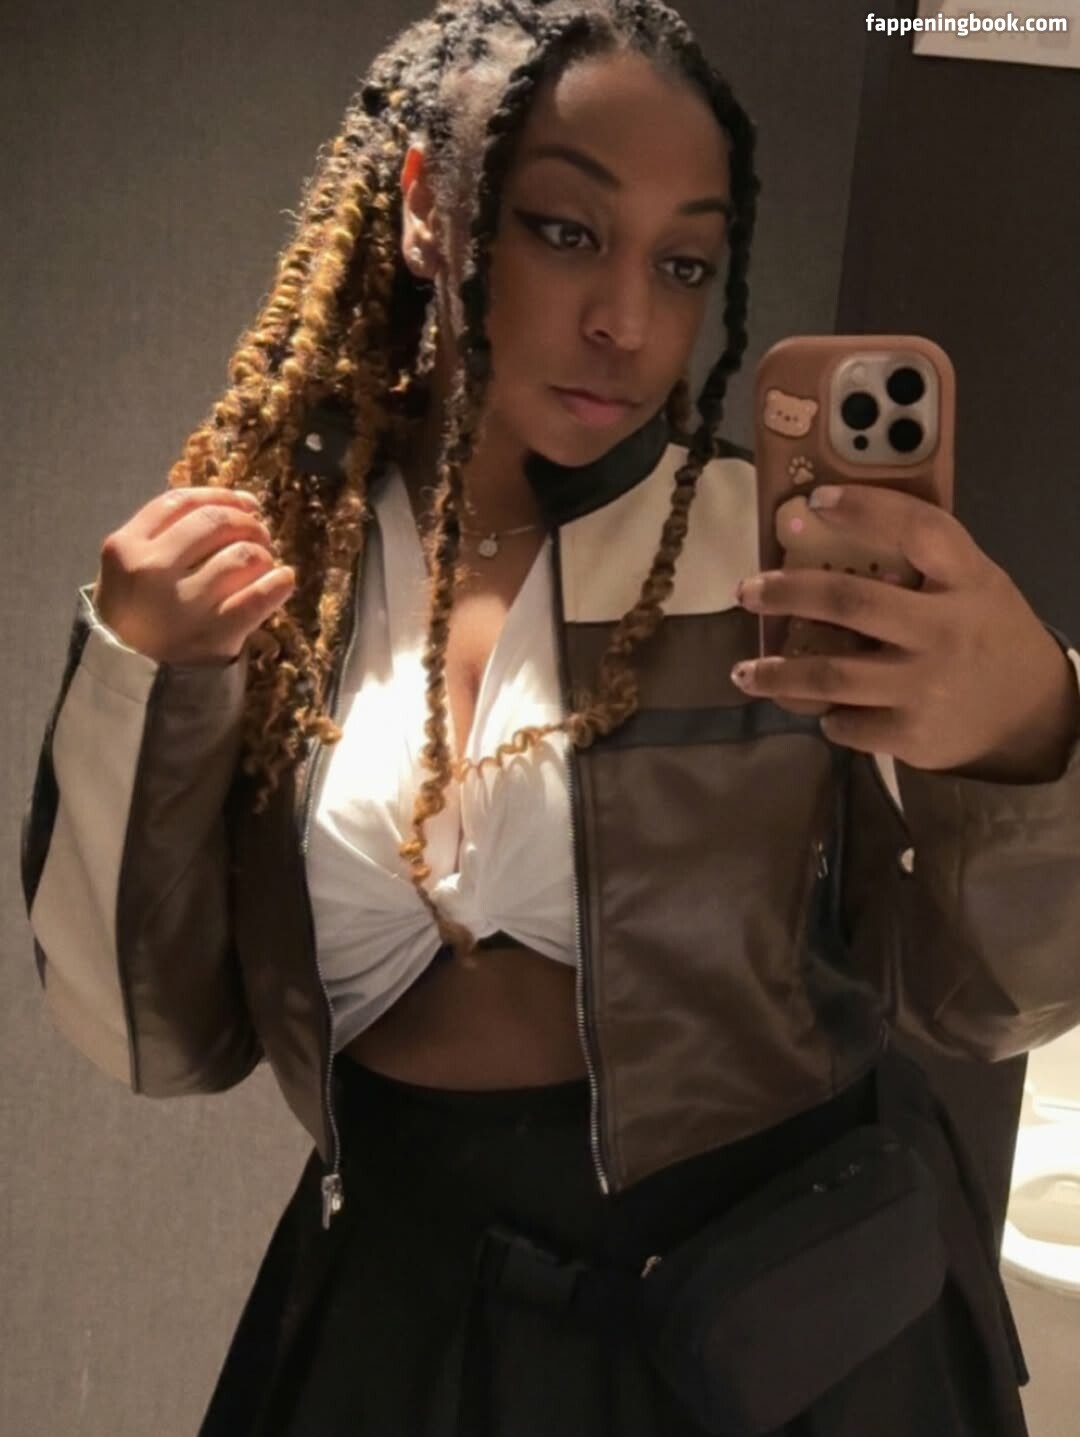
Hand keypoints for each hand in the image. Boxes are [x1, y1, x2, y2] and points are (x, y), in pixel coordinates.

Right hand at [92, 487, 296, 665]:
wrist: (129, 678)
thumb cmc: (135, 614)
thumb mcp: (127, 567)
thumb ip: (165, 533)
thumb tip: (238, 504)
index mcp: (126, 546)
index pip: (181, 501)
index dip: (221, 495)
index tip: (244, 503)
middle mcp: (152, 570)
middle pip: (215, 521)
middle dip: (247, 522)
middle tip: (259, 534)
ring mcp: (183, 604)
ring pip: (242, 555)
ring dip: (263, 553)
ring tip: (264, 562)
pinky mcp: (214, 633)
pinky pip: (259, 597)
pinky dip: (278, 583)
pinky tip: (283, 580)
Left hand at [731, 484, 1079, 781]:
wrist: (1031, 718)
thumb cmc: (985, 636)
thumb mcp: (974, 586)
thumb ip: (923, 565)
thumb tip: (830, 531)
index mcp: (966, 580)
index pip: (919, 529)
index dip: (866, 508)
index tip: (815, 498)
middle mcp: (945, 631)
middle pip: (851, 604)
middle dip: (788, 594)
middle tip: (747, 591)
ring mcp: (927, 686)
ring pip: (832, 676)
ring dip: (779, 674)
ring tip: (745, 672)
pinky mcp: (912, 735)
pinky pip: (847, 723)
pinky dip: (826, 715)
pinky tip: (818, 708)